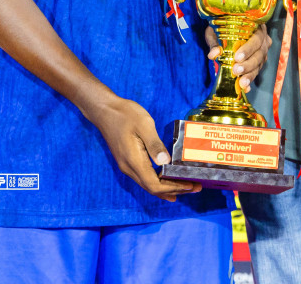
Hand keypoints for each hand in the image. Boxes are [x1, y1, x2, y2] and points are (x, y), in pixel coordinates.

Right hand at [85, 95, 200, 199]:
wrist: (104, 111)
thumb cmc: (125, 114)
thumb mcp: (143, 124)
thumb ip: (155, 144)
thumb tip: (166, 162)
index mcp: (134, 161)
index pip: (155, 185)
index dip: (173, 188)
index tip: (190, 184)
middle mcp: (129, 168)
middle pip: (153, 189)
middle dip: (175, 190)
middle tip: (195, 187)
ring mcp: (127, 166)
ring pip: (148, 185)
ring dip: (167, 188)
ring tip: (186, 187)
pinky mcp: (127, 162)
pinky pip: (144, 178)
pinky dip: (158, 183)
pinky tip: (167, 182)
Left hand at [206, 26, 271, 90]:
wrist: (226, 29)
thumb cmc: (223, 27)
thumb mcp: (216, 30)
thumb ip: (214, 41)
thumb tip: (213, 54)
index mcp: (256, 28)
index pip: (256, 38)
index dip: (248, 49)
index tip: (237, 57)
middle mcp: (263, 40)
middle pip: (259, 54)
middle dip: (248, 64)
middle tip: (236, 71)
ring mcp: (262, 52)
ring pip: (259, 64)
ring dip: (250, 74)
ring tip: (241, 83)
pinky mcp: (259, 62)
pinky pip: (256, 71)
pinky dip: (250, 80)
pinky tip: (246, 88)